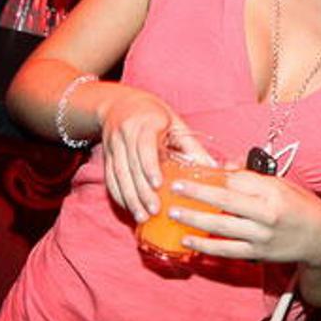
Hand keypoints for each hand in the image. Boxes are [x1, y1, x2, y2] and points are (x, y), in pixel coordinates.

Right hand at [99, 88, 188, 222]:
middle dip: (141, 191)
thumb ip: (192, 146)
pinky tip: (129, 208)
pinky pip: (110, 178)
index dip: (149, 166)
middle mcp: (126, 134)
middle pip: (131, 166)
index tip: (158, 185)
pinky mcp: (107, 156)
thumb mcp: (176, 123)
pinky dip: (119, 195)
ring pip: (118, 175)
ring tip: (142, 217)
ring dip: (129, 198)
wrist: (119, 104)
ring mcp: (113, 145)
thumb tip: (213, 168)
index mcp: (145, 123)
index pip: (145, 147)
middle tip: (154, 211)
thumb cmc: (154, 114)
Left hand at [168, 171, 320, 266]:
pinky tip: (188, 241)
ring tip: (174, 213)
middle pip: (226, 201)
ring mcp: (261, 235)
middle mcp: (267, 213)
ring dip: (196, 219)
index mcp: (273, 192)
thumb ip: (252, 177)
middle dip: (198, 194)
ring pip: (222, 227)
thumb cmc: (301, 205)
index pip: (239, 181)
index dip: (215, 177)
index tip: (194, 172)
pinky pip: (227, 250)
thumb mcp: (282, 184)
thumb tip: (224, 166)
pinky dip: (206, 246)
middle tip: (175, 188)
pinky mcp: (257, 253)